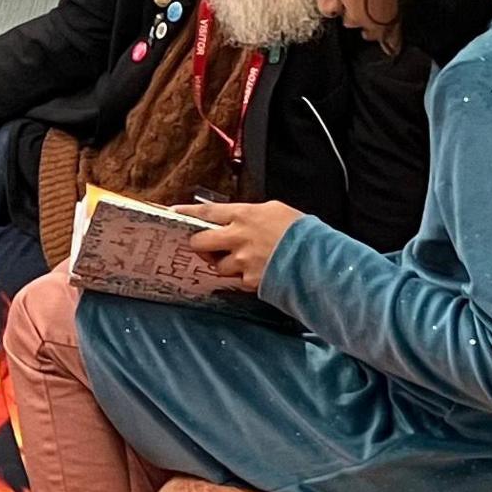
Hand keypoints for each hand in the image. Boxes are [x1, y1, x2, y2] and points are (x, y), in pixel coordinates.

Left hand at [183, 200, 302, 291]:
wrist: (317, 258)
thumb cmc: (300, 230)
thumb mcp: (275, 211)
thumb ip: (251, 215)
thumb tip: (237, 220)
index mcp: (244, 215)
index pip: (208, 211)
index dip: (188, 212)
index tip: (174, 212)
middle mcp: (237, 237)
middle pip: (200, 242)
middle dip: (199, 244)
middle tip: (205, 246)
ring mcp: (242, 261)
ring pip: (218, 265)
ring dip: (225, 264)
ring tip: (243, 260)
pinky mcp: (249, 280)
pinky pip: (237, 280)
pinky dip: (243, 278)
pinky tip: (257, 272)